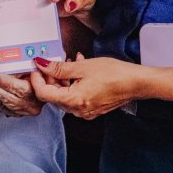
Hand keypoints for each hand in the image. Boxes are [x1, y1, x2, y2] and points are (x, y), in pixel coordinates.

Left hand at [0, 71, 42, 116]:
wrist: (41, 88)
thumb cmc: (36, 74)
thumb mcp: (31, 68)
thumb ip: (21, 67)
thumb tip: (2, 60)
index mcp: (38, 92)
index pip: (21, 89)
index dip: (5, 82)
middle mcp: (31, 105)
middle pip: (9, 98)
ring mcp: (22, 111)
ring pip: (2, 104)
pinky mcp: (14, 113)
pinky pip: (0, 107)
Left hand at [31, 53, 145, 118]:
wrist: (137, 83)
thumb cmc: (114, 74)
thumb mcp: (82, 67)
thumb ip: (59, 68)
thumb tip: (41, 64)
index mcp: (73, 101)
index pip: (44, 94)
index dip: (36, 79)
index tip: (36, 67)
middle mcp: (78, 110)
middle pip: (53, 95)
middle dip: (50, 77)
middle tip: (53, 61)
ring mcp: (85, 111)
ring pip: (64, 94)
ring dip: (63, 78)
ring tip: (70, 61)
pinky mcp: (92, 108)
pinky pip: (75, 96)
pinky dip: (73, 83)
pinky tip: (79, 68)